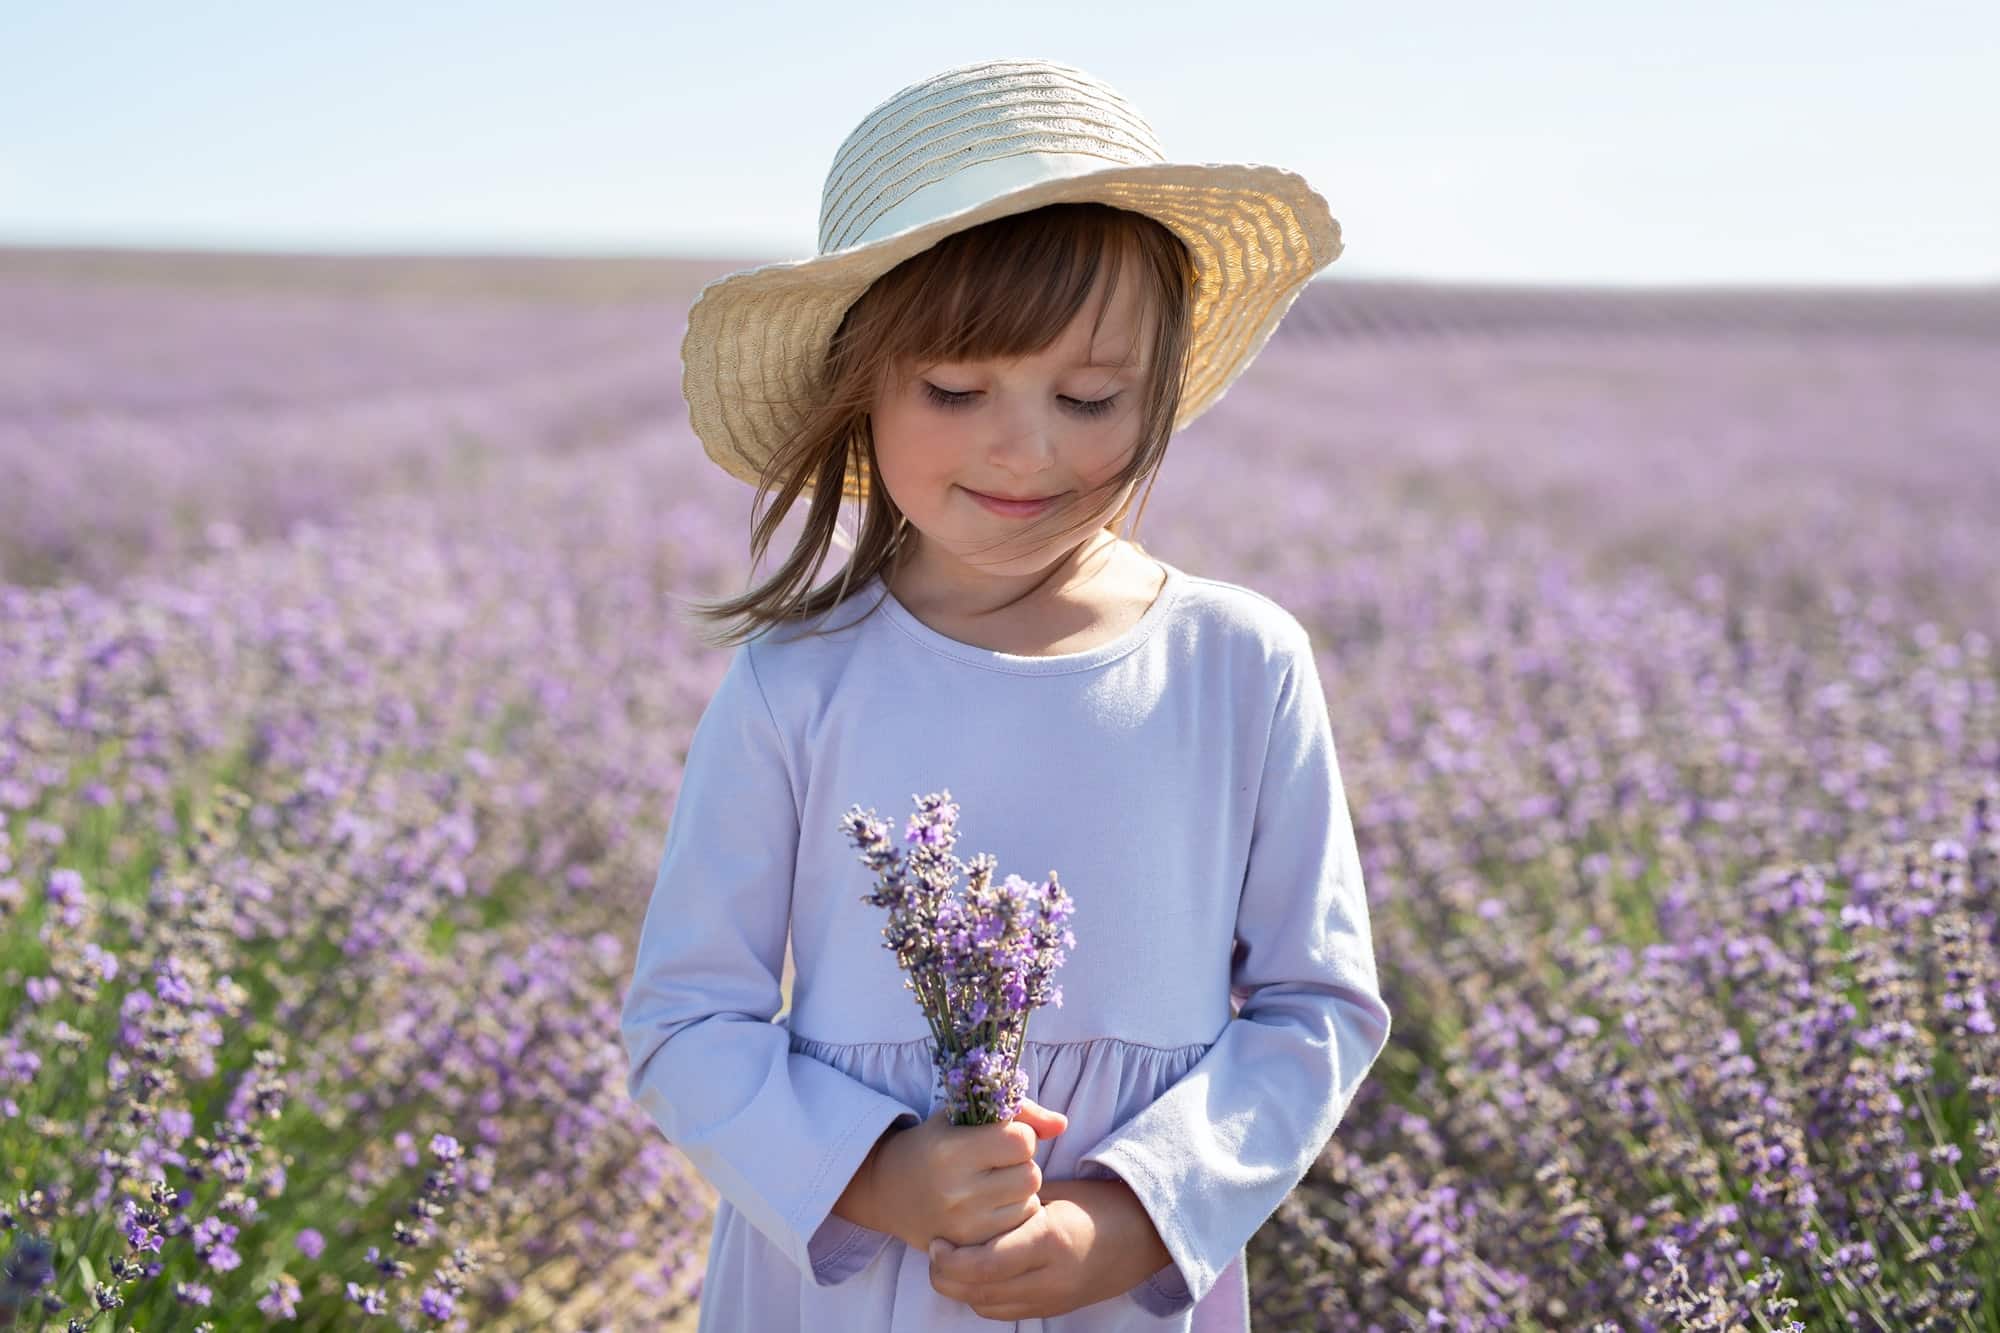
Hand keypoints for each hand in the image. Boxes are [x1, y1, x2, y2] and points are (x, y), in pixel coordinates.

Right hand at [854, 1096, 1067, 1249]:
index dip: (1019, 1134)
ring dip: (1021, 1190)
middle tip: (999, 1162)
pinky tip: (994, 1205)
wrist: (887, 1189)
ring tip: (995, 1183)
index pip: (1021, 1141)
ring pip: (1029, 1203)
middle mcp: (957, 1192)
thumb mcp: (964, 1116)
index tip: (1001, 1136)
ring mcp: (964, 1225)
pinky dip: (1015, 1214)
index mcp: (952, 1151)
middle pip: (1030, 1175)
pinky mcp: (969, 1247)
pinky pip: (1018, 1228)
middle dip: (1022, 1164)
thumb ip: (1018, 1113)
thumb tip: (1062, 1125)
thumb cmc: (933, 1143)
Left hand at [926, 1177, 1174, 1319]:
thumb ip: (1015, 1201)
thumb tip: (971, 1200)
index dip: (950, 1258)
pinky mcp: (1053, 1309)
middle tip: (933, 1251)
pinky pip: (1003, 1312)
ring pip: (986, 1307)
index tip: (936, 1240)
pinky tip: (977, 1272)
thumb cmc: (1101, 1203)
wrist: (1145, 1236)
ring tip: (951, 1260)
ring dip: (961, 1288)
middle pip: (979, 1292)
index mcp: (1050, 1240)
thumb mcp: (1058, 1192)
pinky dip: (982, 1296)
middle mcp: (1050, 1278)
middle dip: (946, 1276)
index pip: (985, 1263)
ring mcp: (1052, 1299)